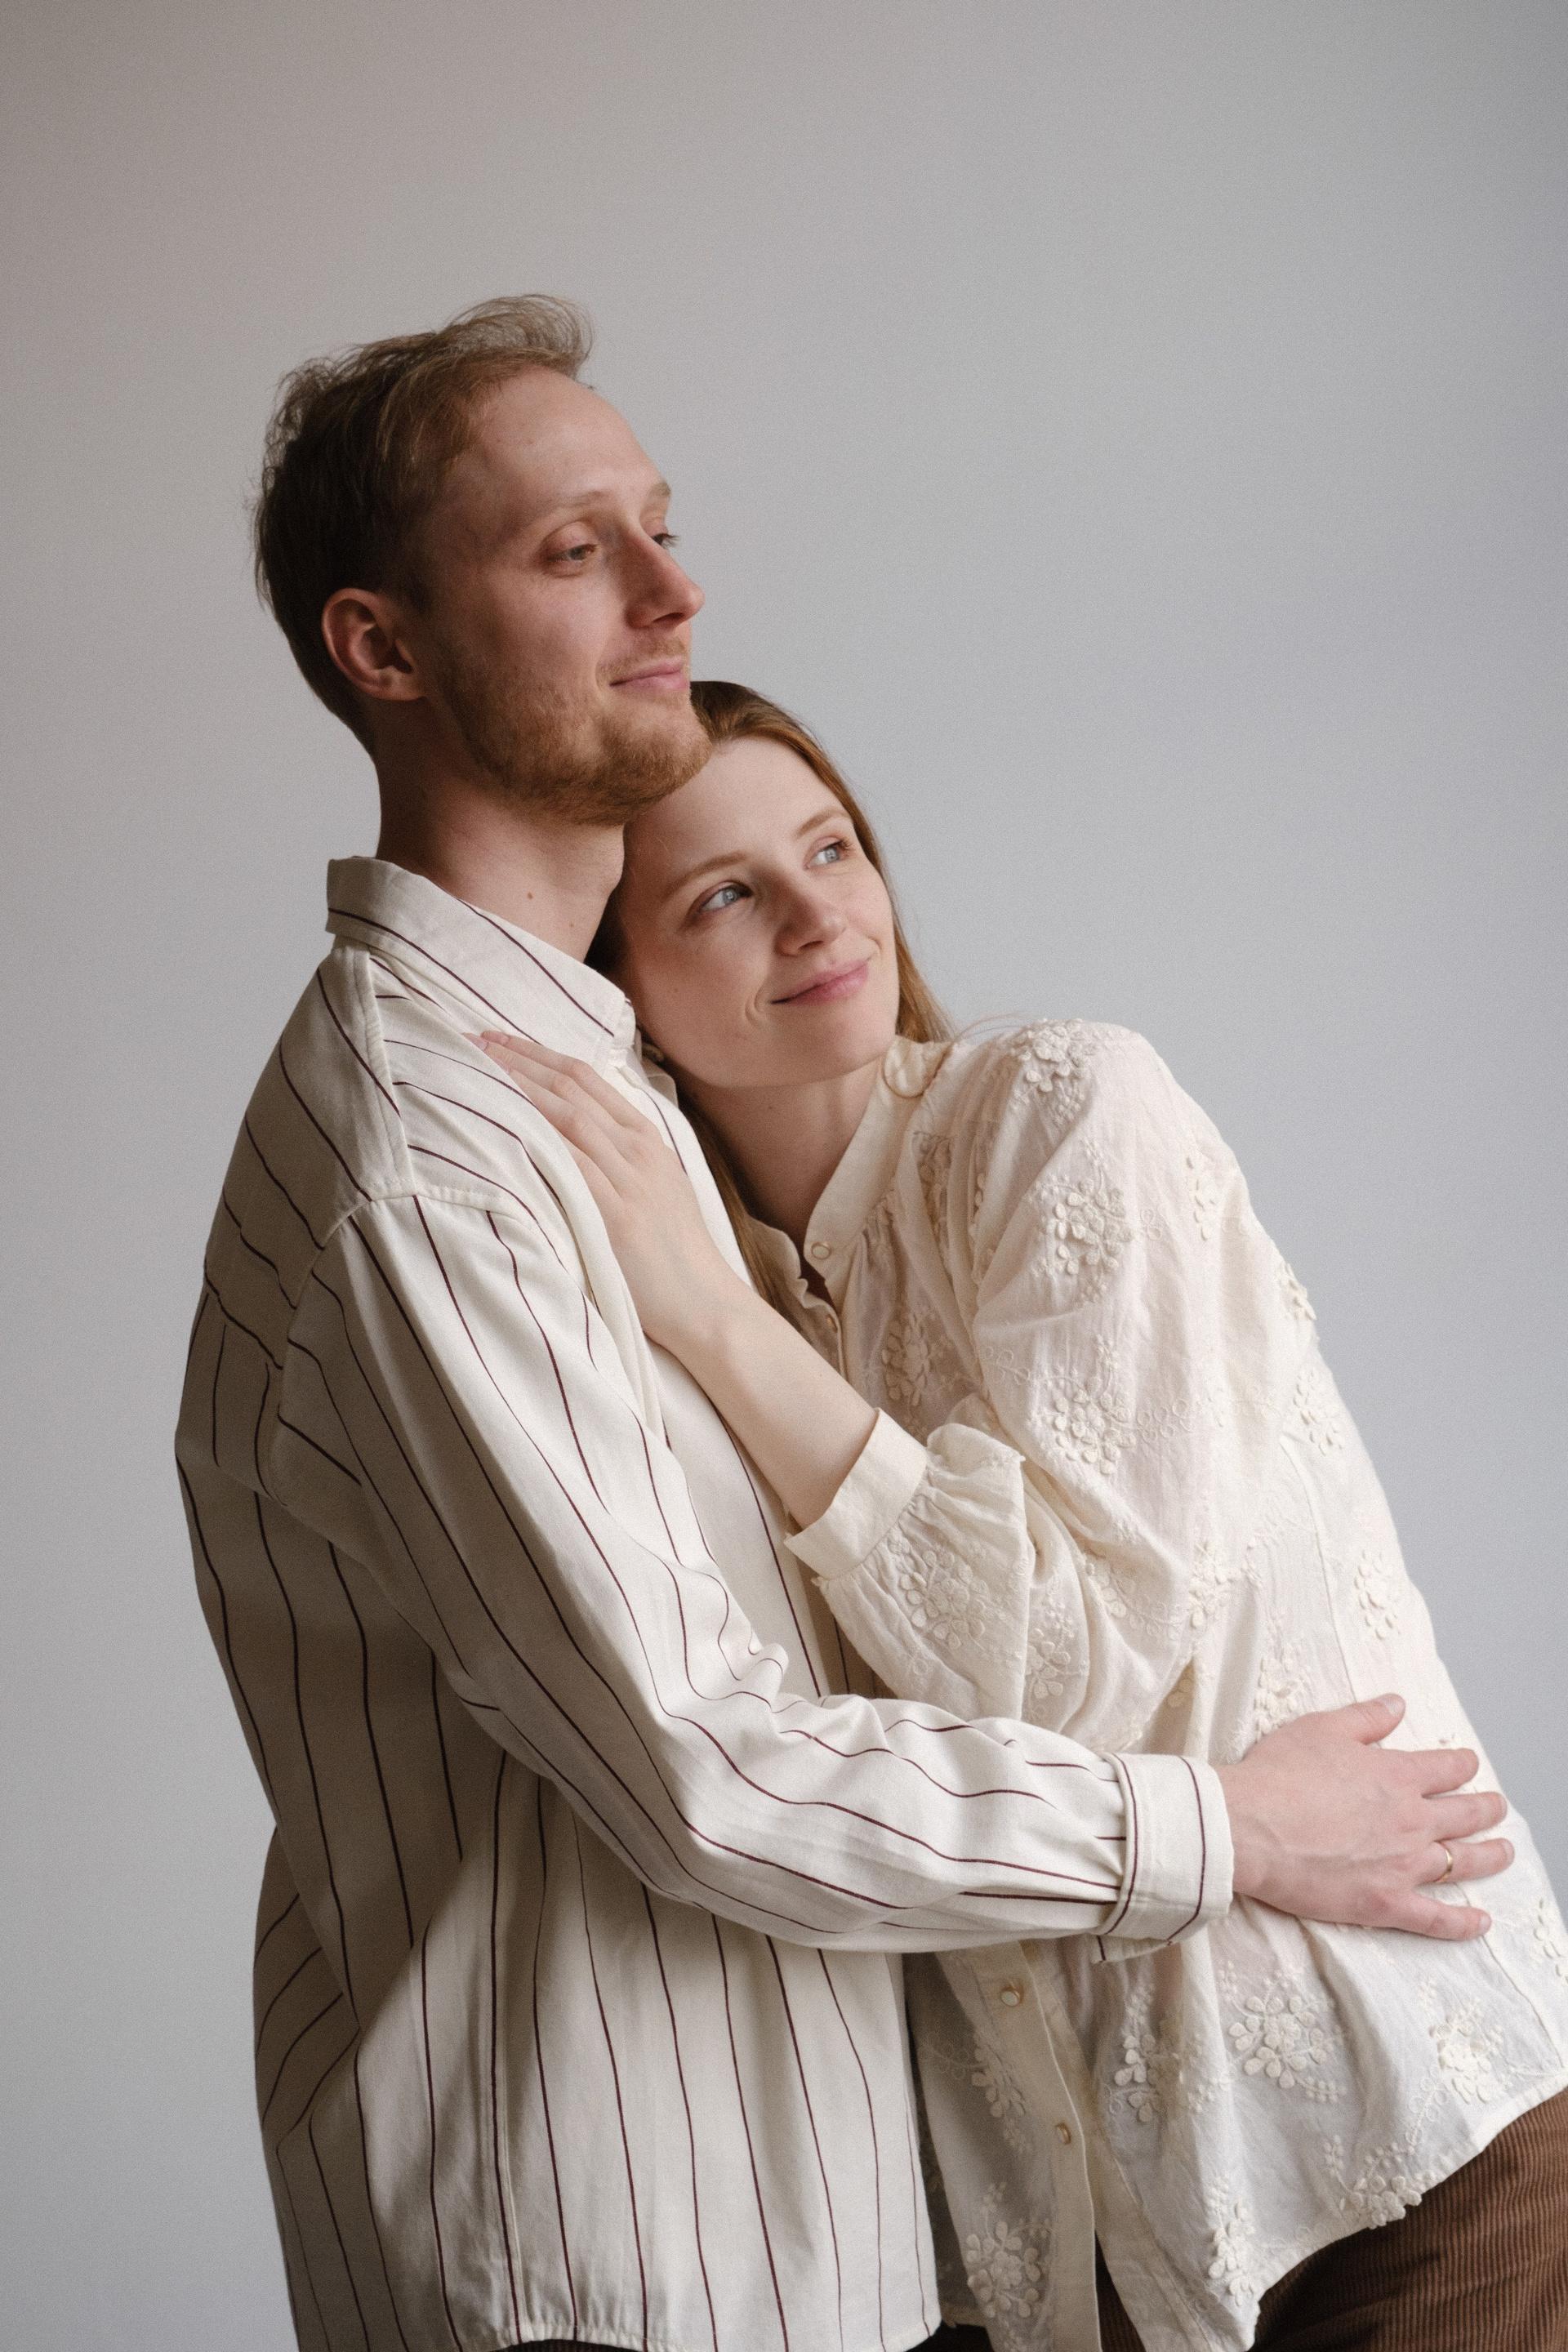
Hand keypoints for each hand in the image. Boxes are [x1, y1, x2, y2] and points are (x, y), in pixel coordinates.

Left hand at [477, 1033, 742, 1354]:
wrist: (705, 1302)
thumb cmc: (674, 1252)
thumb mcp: (657, 1186)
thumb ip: (621, 1156)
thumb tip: (572, 1134)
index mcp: (646, 1139)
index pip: (585, 1078)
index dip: (538, 1053)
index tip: (497, 1039)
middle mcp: (638, 1150)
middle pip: (570, 1087)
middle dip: (518, 1059)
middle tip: (471, 1040)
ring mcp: (629, 1180)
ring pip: (567, 1117)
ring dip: (519, 1088)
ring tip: (476, 1069)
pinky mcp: (616, 1216)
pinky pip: (572, 1167)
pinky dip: (537, 1140)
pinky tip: (503, 1125)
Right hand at [1216, 1694, 1510, 1940]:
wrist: (1248, 1825)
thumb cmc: (1277, 1774)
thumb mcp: (1320, 1729)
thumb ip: (1366, 1718)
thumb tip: (1397, 1704)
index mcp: (1397, 1776)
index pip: (1447, 1768)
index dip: (1462, 1764)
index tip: (1468, 1764)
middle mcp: (1410, 1820)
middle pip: (1465, 1814)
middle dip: (1486, 1808)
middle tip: (1497, 1807)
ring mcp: (1402, 1865)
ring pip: (1462, 1862)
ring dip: (1489, 1856)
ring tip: (1505, 1852)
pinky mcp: (1385, 1903)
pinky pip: (1436, 1918)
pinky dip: (1463, 1923)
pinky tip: (1481, 1922)